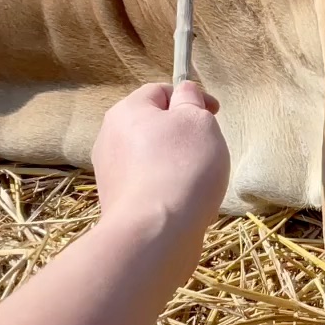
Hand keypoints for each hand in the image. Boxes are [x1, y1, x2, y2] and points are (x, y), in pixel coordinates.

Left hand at [90, 82, 229, 279]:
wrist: (154, 233)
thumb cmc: (182, 168)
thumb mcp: (198, 121)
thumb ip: (191, 100)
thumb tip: (184, 93)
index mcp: (126, 111)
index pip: (160, 91)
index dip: (191, 98)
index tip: (215, 114)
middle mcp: (110, 138)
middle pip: (153, 125)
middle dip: (182, 133)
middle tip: (208, 148)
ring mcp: (109, 172)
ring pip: (150, 157)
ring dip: (174, 162)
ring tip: (196, 181)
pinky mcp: (115, 202)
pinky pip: (146, 184)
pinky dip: (165, 187)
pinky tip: (182, 202)